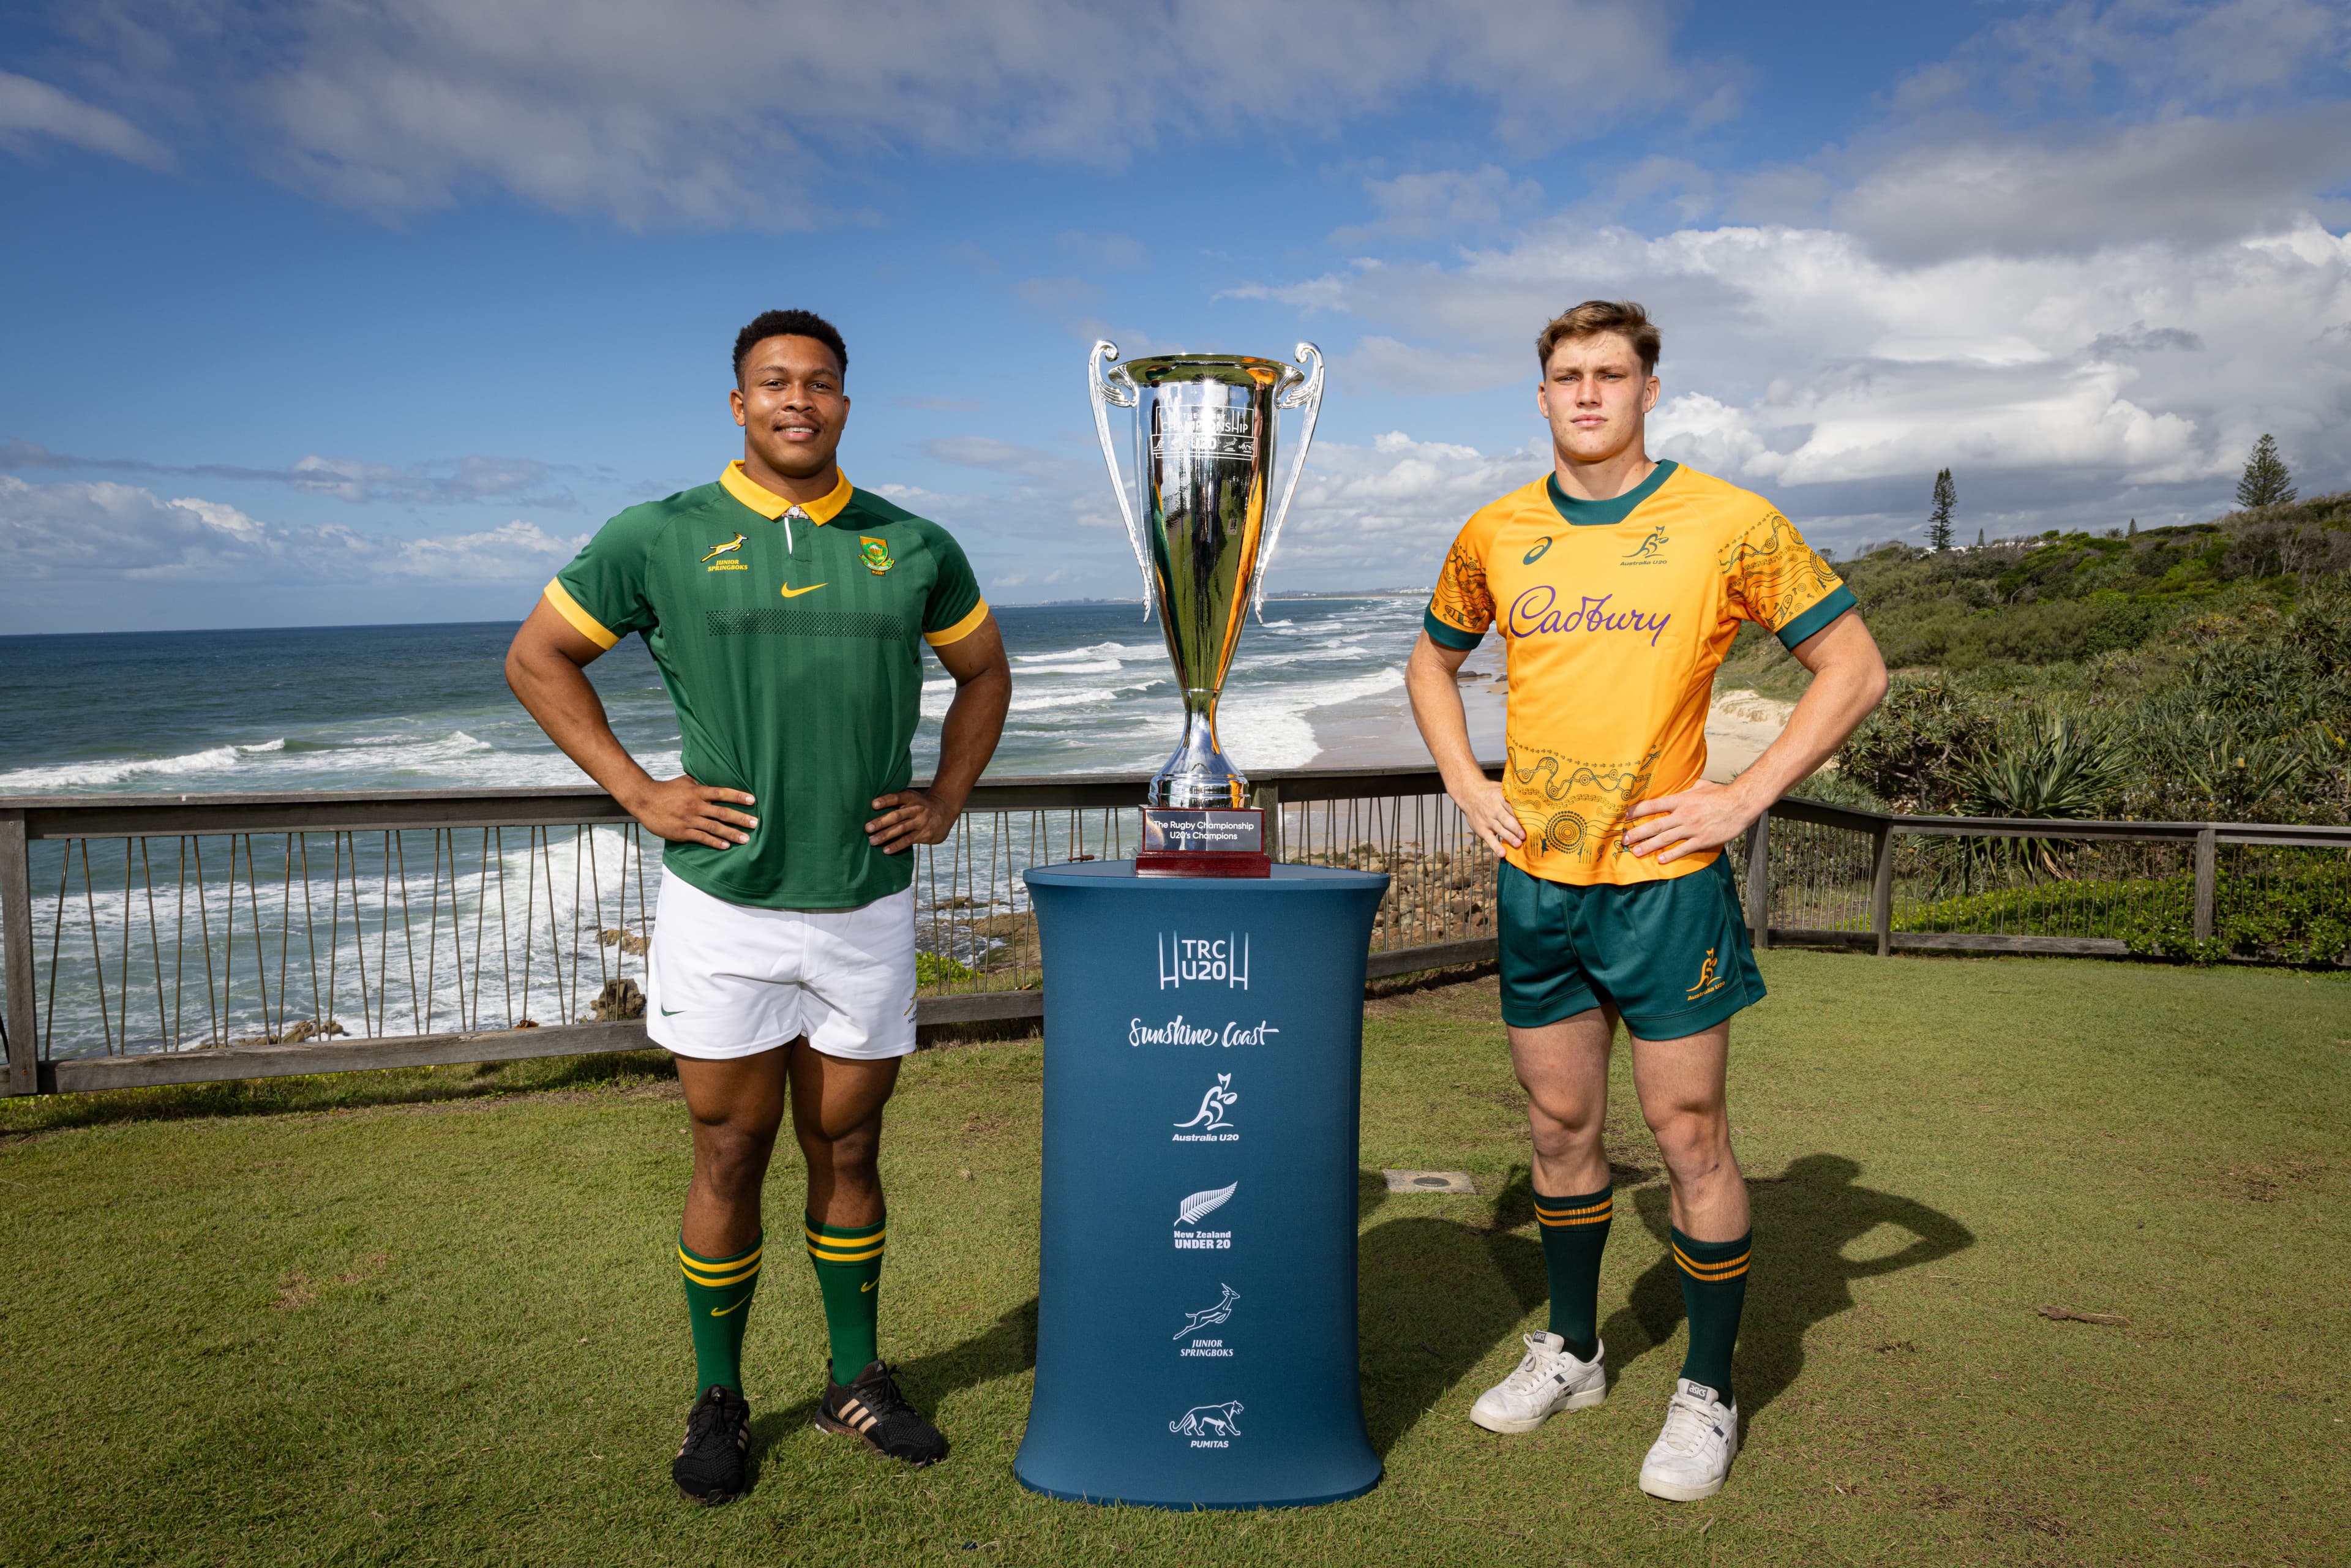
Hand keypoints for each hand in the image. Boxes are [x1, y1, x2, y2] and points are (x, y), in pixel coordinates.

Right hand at [624, 775, 757, 848]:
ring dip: (731, 833)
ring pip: (714, 828)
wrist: (644, 800)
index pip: (722, 793)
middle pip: (722, 812)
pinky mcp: (681, 832)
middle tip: (756, 823)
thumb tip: (714, 776)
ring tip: (746, 839)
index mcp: (697, 792)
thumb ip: (700, 782)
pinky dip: (714, 842)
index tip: (753, 800)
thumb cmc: (666, 790)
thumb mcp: (685, 781)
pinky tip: (725, 846)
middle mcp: (695, 806)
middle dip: (741, 818)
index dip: (738, 796)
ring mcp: (689, 820)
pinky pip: (701, 838)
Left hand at [865, 788, 958, 853]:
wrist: (944, 811)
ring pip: (901, 829)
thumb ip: (896, 802)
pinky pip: (908, 840)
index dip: (885, 801)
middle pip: (897, 815)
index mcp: (911, 797)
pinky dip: (896, 845)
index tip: (873, 804)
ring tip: (872, 841)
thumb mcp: (912, 798)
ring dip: (885, 836)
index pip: (897, 798)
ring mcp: (921, 822)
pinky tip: (886, 850)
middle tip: (867, 828)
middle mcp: (917, 809)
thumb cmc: (920, 805)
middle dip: (881, 822)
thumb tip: (871, 808)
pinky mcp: (924, 834)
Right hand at [1455, 780, 1526, 855]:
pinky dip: (1495, 847)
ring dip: (1509, 838)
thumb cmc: (1489, 792)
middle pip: (1506, 819)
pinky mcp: (1481, 829)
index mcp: (1500, 798)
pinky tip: (1502, 853)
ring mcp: (1487, 820)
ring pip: (1499, 830)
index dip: (1520, 815)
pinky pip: (1489, 839)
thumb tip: (1534, 794)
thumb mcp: (1500, 788)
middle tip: (1525, 835)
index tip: (1531, 821)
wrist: (1468, 794)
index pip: (1511, 807)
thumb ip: (1513, 793)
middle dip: (1516, 828)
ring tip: (1518, 844)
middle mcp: (1494, 809)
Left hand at [1623, 780, 1756, 862]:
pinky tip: (1661, 860)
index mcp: (1681, 800)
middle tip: (1624, 840)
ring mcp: (1692, 828)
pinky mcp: (1703, 839)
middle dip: (1637, 833)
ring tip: (1636, 852)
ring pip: (1666, 839)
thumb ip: (1686, 787)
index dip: (1637, 811)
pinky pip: (1684, 849)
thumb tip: (1676, 783)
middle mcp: (1683, 814)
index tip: (1624, 816)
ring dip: (1649, 846)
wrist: (1742, 802)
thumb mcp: (1700, 785)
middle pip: (1655, 825)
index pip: (1653, 805)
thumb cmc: (1721, 793)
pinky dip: (1671, 855)